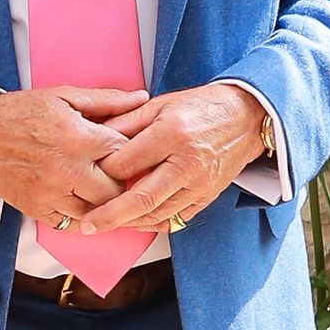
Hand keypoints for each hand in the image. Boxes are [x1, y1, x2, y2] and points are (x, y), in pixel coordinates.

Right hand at [0, 87, 147, 230]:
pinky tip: (77, 198)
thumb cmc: (24, 112)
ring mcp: (53, 194)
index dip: (130, 151)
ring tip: (95, 186)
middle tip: (113, 172)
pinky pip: (71, 224)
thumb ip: (106, 100)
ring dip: (100, 201)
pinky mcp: (39, 209)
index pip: (125, 153)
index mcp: (79, 138)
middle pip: (116, 189)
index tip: (125, 150)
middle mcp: (69, 170)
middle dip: (119, 181)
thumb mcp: (65, 96)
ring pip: (96, 212)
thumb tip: (141, 98)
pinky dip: (78, 214)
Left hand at [76, 83, 265, 234]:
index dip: (102, 172)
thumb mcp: (159, 105)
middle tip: (87, 224)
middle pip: (141, 199)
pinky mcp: (207, 196)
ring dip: (129, 223)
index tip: (85, 176)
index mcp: (171, 134)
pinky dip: (153, 223)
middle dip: (109, 215)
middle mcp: (186, 163)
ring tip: (106, 224)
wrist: (245, 116)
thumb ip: (126, 123)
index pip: (127, 162)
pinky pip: (175, 219)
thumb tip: (95, 138)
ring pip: (157, 215)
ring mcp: (200, 184)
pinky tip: (136, 221)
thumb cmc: (200, 107)